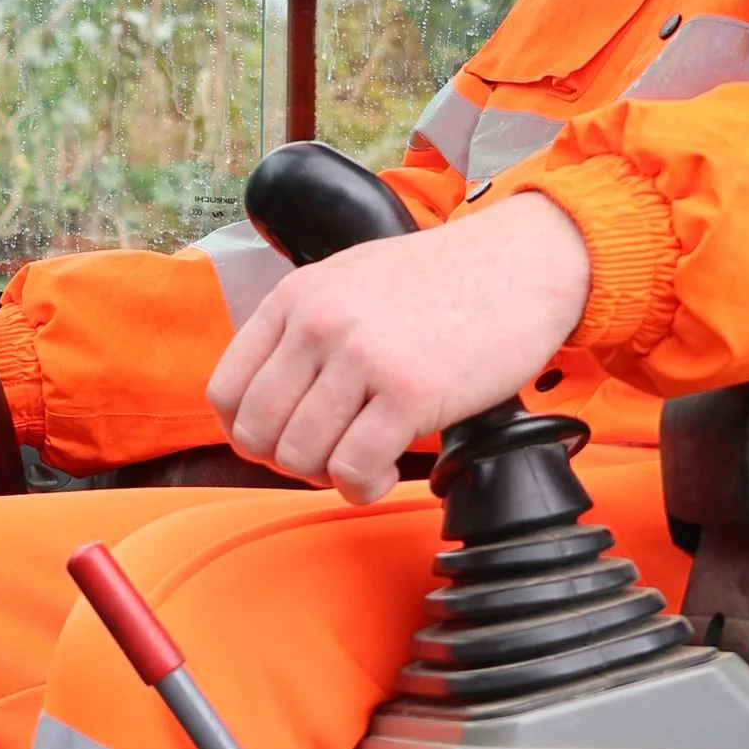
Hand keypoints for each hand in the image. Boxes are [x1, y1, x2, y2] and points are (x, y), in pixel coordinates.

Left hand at [207, 197, 593, 503]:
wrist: (523, 262)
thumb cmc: (444, 280)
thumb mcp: (350, 281)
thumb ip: (304, 329)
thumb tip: (268, 401)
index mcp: (296, 298)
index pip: (226, 391)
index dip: (249, 434)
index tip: (284, 441)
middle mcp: (320, 324)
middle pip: (257, 434)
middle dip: (289, 462)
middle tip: (331, 456)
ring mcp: (363, 357)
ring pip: (301, 457)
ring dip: (331, 477)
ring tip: (366, 461)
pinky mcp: (410, 393)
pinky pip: (354, 469)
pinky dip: (365, 486)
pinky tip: (390, 469)